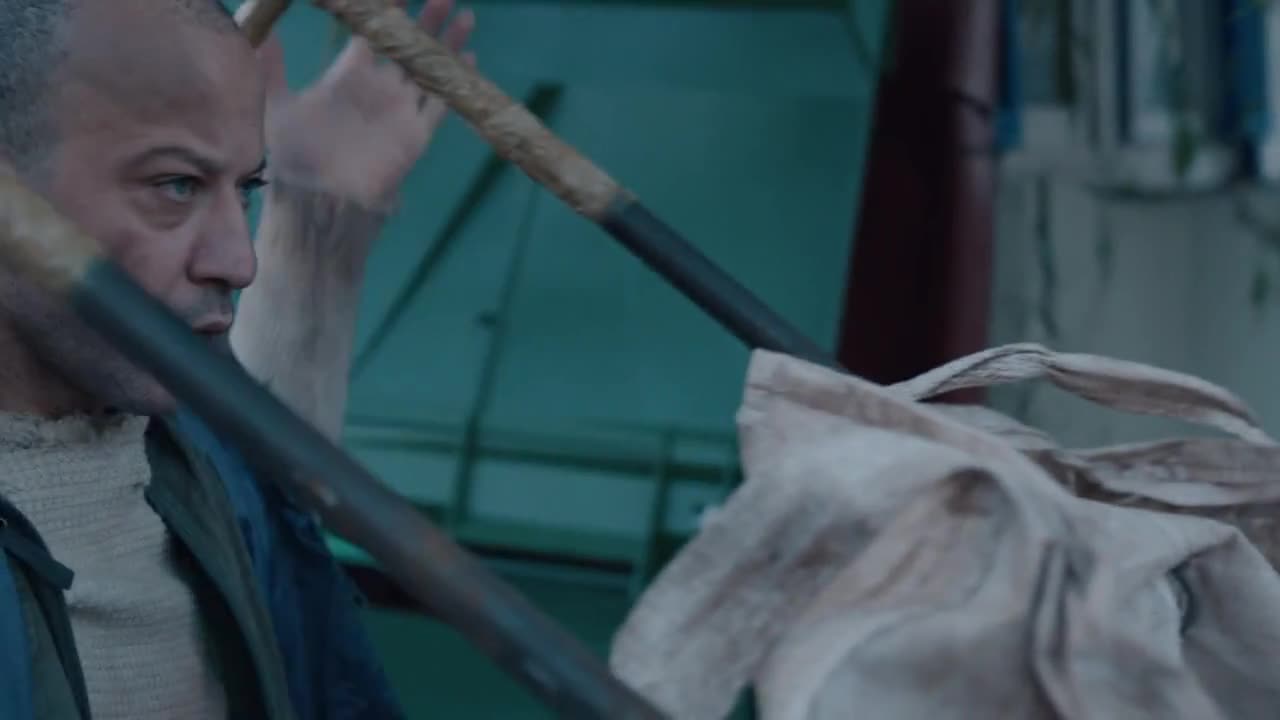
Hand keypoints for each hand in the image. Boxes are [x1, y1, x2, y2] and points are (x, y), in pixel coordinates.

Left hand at [259, 0, 476, 209]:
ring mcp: (399, 110)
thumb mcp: (276, 104)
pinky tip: (468, 59)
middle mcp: (378, 88)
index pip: (372, 34)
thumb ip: (272, 66)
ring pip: (429, 70)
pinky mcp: (415, 134)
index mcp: (348, 75)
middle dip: (426, 20)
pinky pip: (440, 105)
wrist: (318, 199)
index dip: (384, 11)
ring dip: (447, 44)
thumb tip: (264, 29)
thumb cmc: (294, 154)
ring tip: (465, 17)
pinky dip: (454, 83)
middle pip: (408, 47)